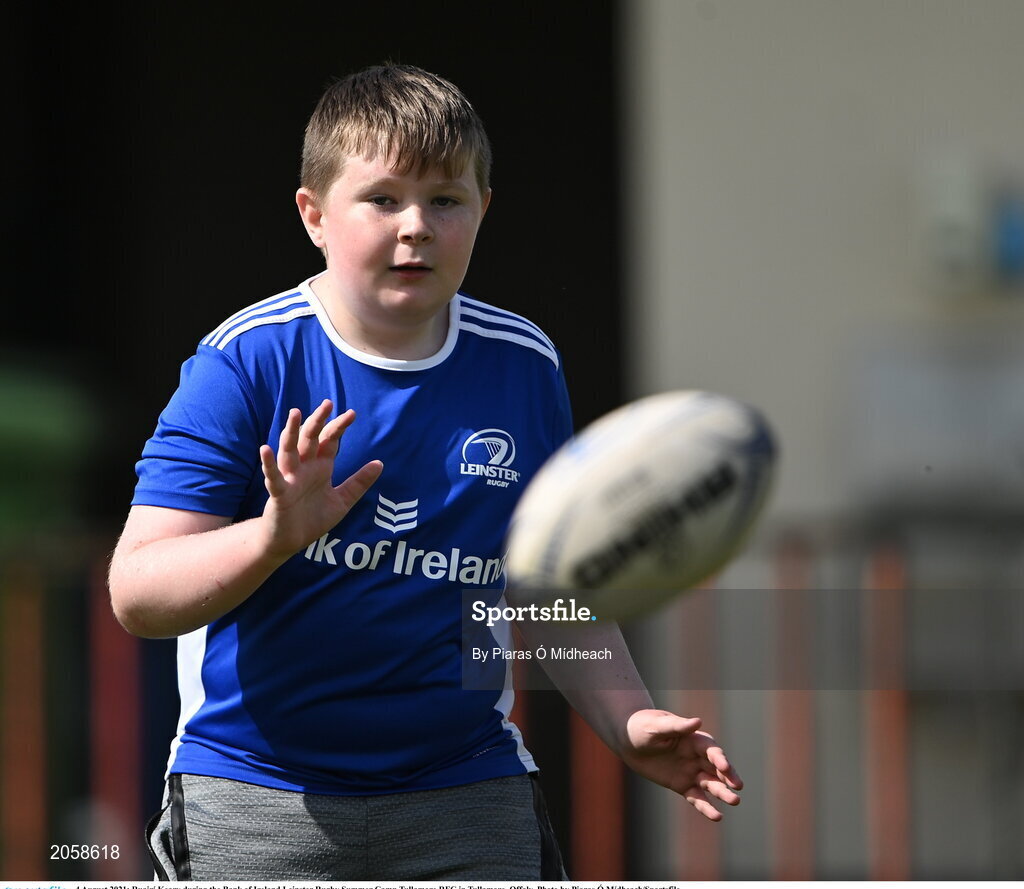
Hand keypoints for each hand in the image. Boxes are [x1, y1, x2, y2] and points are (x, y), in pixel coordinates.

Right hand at [259, 399, 382, 558]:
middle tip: (327, 403)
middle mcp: (304, 468)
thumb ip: (359, 483)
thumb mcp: (343, 501)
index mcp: (320, 467)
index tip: (351, 414)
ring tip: (295, 413)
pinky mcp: (278, 494)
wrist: (291, 541)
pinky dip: (269, 463)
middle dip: (318, 421)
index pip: (329, 441)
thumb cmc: (313, 519)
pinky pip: (273, 477)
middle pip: (310, 439)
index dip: (338, 427)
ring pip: (289, 450)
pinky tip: (265, 449)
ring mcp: (290, 479)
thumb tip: (380, 463)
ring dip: (291, 432)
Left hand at [621, 709, 741, 821]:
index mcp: (694, 739)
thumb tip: (697, 722)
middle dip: (728, 777)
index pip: (711, 750)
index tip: (725, 767)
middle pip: (717, 768)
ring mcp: (691, 772)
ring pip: (711, 784)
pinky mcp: (682, 785)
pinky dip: (706, 807)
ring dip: (722, 793)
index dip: (719, 758)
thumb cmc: (644, 726)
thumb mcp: (658, 725)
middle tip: (738, 787)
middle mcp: (697, 756)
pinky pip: (696, 798)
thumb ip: (677, 726)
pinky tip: (717, 816)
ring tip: (735, 801)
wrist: (629, 741)